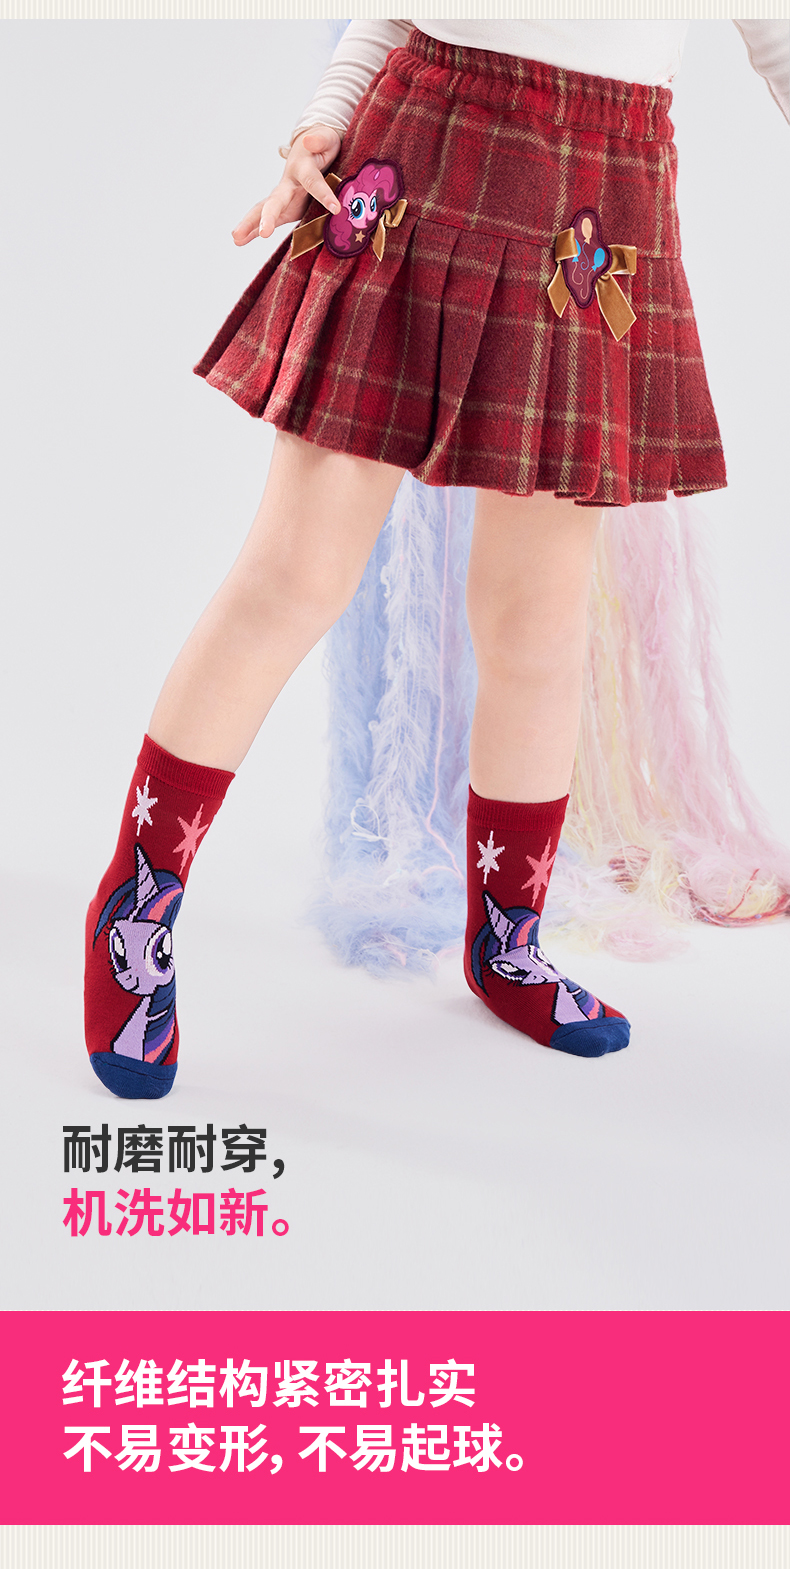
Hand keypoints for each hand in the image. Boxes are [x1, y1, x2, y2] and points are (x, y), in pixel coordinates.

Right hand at [232, 125, 342, 245]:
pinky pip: (269, 220)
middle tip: (264, 232)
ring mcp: (284, 197)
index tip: (336, 208)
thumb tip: (309, 138)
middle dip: (269, 216)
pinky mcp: (285, 208)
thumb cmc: (323, 145)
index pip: (312, 181)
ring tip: (236, 238)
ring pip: (263, 210)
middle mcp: (288, 184)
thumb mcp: (326, 138)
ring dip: (250, 224)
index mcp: (302, 168)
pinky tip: (239, 241)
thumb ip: (320, 139)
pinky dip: (253, 231)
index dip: (323, 193)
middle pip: (275, 200)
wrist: (310, 150)